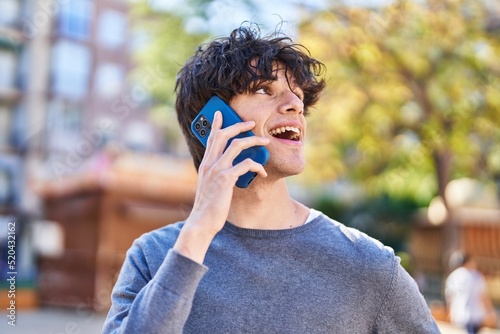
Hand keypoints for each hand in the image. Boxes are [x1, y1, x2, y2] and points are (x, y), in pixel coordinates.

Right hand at [173, 111, 269, 262]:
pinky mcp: (226, 179)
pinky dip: (258, 166)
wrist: (202, 222)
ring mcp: (217, 170)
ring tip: (265, 142)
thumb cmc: (208, 206)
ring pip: (237, 145)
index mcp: (205, 164)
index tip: (221, 113)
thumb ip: (217, 175)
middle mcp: (209, 163)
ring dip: (254, 141)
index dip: (217, 124)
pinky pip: (246, 164)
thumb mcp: (210, 186)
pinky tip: (263, 173)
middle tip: (252, 123)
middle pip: (224, 135)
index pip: (210, 138)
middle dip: (240, 126)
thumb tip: (230, 170)